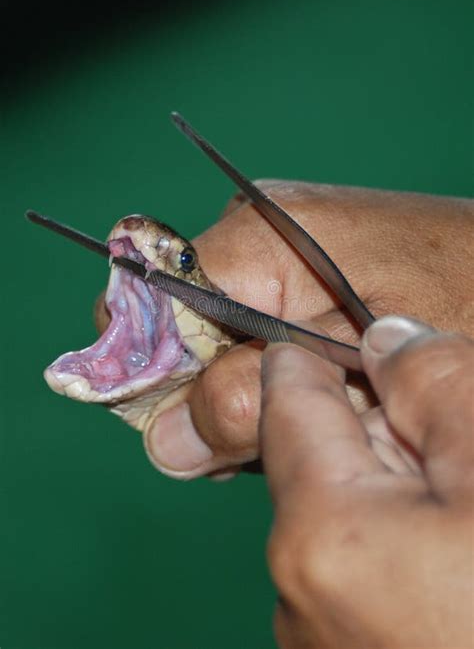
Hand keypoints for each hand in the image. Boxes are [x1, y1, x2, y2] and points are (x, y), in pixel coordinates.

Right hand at [97, 182, 472, 477]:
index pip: (154, 296)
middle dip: (206, 392)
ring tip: (302, 414)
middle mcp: (254, 230)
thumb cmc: (460, 299)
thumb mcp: (349, 368)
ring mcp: (274, 249)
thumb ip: (252, 398)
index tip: (192, 425)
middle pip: (179, 324)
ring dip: (241, 392)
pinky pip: (247, 332)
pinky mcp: (294, 272)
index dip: (158, 367)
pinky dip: (265, 376)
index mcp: (259, 232)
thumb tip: (162, 440)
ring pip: (212, 338)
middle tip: (259, 434)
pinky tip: (309, 397)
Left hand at [262, 316, 473, 648]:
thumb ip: (435, 380)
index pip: (288, 398)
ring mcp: (328, 644)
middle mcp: (300, 597)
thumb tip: (385, 338)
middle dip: (379, 427)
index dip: (318, 352)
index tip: (355, 332)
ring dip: (405, 487)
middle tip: (449, 430)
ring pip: (351, 518)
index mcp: (320, 536)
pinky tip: (459, 550)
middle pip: (322, 462)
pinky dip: (410, 541)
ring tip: (462, 495)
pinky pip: (367, 572)